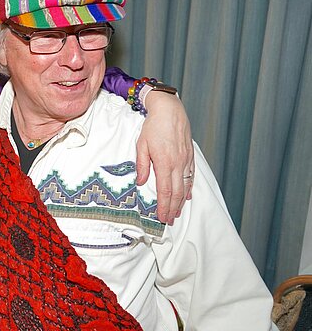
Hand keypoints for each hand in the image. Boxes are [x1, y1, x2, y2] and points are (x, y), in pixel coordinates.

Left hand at [136, 92, 193, 224]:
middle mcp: (178, 164)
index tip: (162, 217)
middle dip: (173, 209)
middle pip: (177, 192)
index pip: (165, 191)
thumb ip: (141, 165)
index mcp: (165, 163)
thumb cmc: (153, 126)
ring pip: (186, 186)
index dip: (163, 206)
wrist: (170, 110)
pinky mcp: (190, 156)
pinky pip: (191, 176)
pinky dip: (189, 188)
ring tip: (177, 212)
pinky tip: (187, 195)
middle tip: (169, 220)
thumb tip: (140, 182)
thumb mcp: (141, 145)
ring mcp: (186, 160)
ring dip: (181, 201)